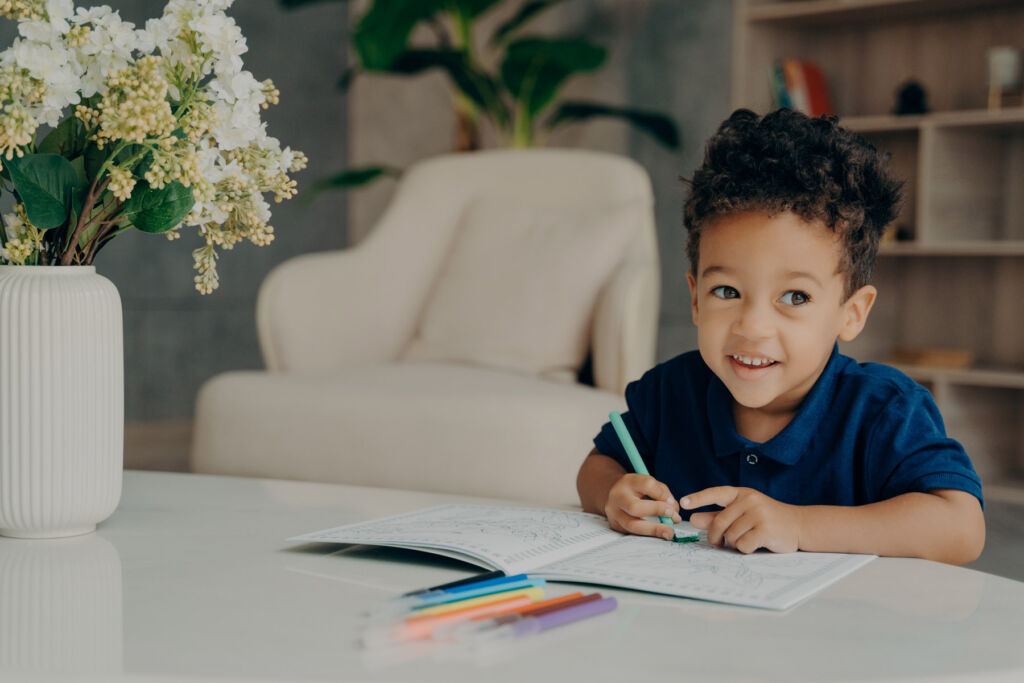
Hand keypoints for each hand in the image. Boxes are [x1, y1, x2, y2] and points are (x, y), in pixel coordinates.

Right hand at [604, 474, 681, 540]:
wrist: (616, 495)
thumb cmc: (637, 490)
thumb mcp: (650, 484)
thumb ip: (663, 494)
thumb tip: (673, 513)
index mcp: (629, 482)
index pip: (647, 485)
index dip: (662, 495)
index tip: (672, 504)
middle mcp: (618, 497)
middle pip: (635, 507)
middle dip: (656, 512)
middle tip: (672, 517)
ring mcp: (613, 513)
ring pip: (632, 525)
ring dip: (653, 530)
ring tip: (668, 533)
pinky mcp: (615, 526)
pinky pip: (633, 533)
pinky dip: (648, 535)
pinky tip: (658, 534)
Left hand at [681, 487, 801, 553]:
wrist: (798, 525)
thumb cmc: (766, 519)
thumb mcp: (742, 513)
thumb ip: (717, 516)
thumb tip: (694, 519)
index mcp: (741, 494)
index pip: (716, 493)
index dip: (698, 498)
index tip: (683, 503)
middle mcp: (749, 501)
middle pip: (719, 523)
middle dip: (715, 537)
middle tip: (718, 543)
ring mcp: (759, 514)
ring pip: (730, 536)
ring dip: (733, 544)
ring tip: (745, 540)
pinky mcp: (766, 530)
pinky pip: (743, 545)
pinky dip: (744, 550)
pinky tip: (754, 545)